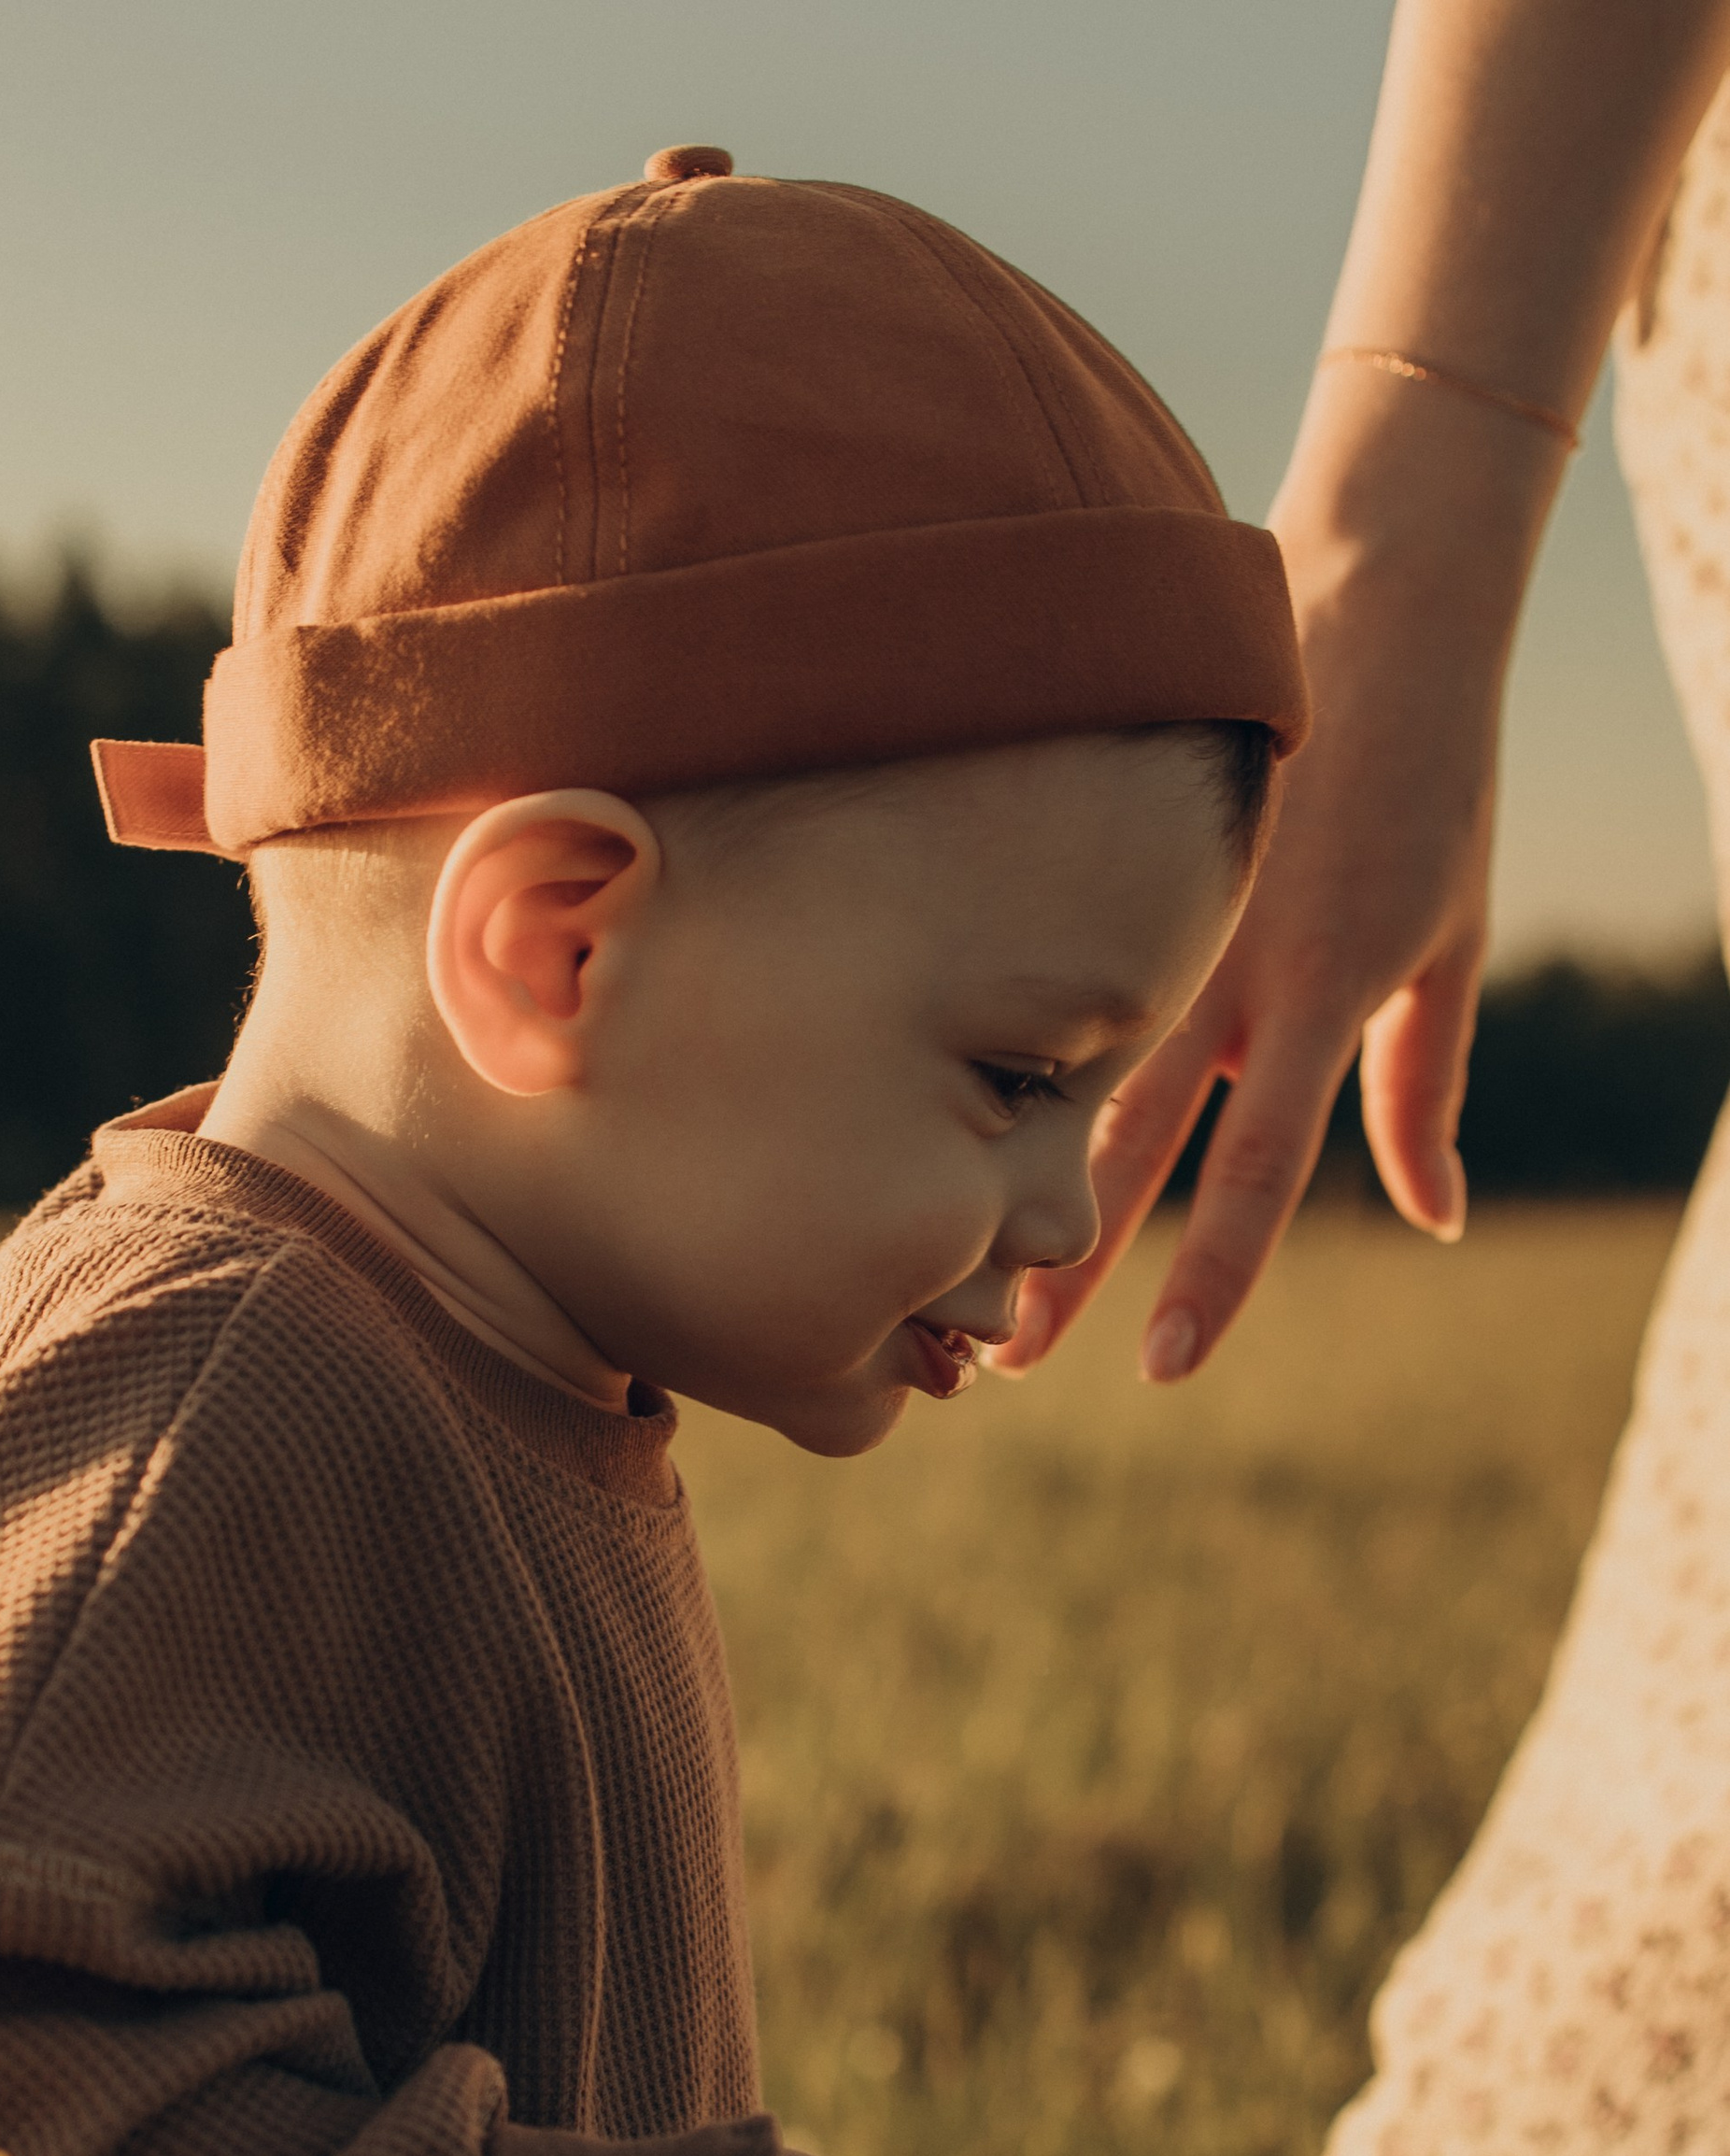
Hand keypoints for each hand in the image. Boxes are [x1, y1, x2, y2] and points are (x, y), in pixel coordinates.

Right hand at [991, 394, 1541, 1386]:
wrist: (1370, 589)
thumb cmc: (1429, 775)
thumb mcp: (1448, 942)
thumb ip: (1427, 1087)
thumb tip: (1438, 1221)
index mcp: (1324, 990)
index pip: (1260, 1169)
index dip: (1214, 1273)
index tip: (1165, 1367)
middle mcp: (1227, 964)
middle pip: (1128, 1147)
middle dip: (1061, 1257)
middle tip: (998, 1360)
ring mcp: (1152, 905)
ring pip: (1057, 1060)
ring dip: (1000, 1164)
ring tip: (941, 1248)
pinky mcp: (1102, 847)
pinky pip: (1034, 957)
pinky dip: (977, 1035)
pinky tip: (907, 1098)